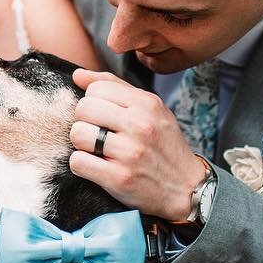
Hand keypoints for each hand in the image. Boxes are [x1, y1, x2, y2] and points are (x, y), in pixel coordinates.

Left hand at [68, 69, 206, 220]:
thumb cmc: (163, 144)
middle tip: (97, 132)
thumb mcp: (150, 109)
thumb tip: (78, 75)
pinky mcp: (118, 178)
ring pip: (77, 134)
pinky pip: (78, 162)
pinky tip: (96, 166)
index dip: (93, 101)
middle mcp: (139, 125)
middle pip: (83, 109)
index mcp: (146, 104)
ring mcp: (129, 152)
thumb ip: (115, 87)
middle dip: (85, 121)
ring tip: (97, 149)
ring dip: (81, 144)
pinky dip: (82, 165)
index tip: (104, 115)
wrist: (185, 187)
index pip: (96, 88)